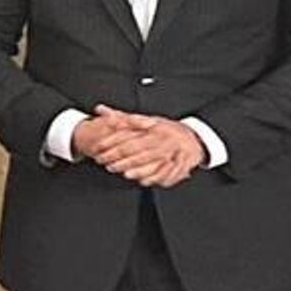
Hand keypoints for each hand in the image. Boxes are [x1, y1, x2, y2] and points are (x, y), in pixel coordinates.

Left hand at [79, 108, 205, 187]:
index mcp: (151, 127)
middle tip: (105, 163)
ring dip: (134, 169)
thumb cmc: (164, 129)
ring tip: (122, 172)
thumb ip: (121, 118)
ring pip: (148, 161)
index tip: (98, 148)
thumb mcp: (143, 120)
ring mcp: (171, 151)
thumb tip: (100, 109)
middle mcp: (161, 138)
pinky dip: (153, 177)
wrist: (193, 138)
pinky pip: (165, 172)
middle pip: (135, 149)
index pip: (126, 136)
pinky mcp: (179, 163)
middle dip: (118, 158)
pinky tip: (142, 180)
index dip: (110, 143)